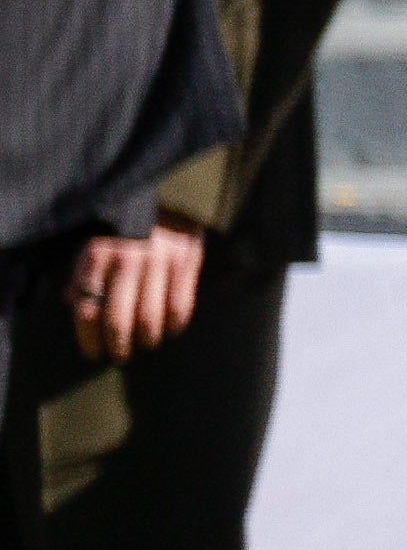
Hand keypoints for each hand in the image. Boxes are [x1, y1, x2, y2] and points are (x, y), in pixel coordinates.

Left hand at [63, 225, 200, 362]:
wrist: (156, 194)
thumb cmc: (118, 228)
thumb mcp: (91, 246)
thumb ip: (82, 275)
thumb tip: (75, 304)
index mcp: (96, 255)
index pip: (87, 309)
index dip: (89, 339)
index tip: (94, 354)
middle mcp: (127, 257)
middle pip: (118, 319)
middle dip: (118, 346)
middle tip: (120, 356)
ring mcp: (159, 257)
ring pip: (150, 316)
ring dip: (147, 338)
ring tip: (145, 343)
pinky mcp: (188, 257)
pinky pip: (181, 304)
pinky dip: (175, 324)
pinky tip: (170, 330)